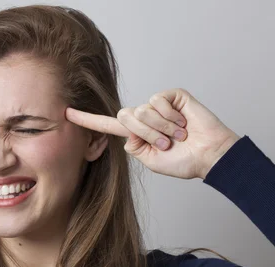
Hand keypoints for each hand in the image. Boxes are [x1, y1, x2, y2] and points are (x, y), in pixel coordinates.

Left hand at [65, 88, 240, 179]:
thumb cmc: (182, 161)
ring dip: (161, 128)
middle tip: (166, 143)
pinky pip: (159, 101)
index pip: (106, 125)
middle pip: (126, 117)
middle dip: (146, 133)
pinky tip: (183, 123)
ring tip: (178, 135)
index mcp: (134, 133)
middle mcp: (143, 116)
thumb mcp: (150, 159)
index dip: (87, 120)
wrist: (208, 156)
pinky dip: (171, 116)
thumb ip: (132, 145)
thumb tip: (126, 131)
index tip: (66, 113)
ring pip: (143, 110)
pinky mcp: (172, 96)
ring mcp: (158, 105)